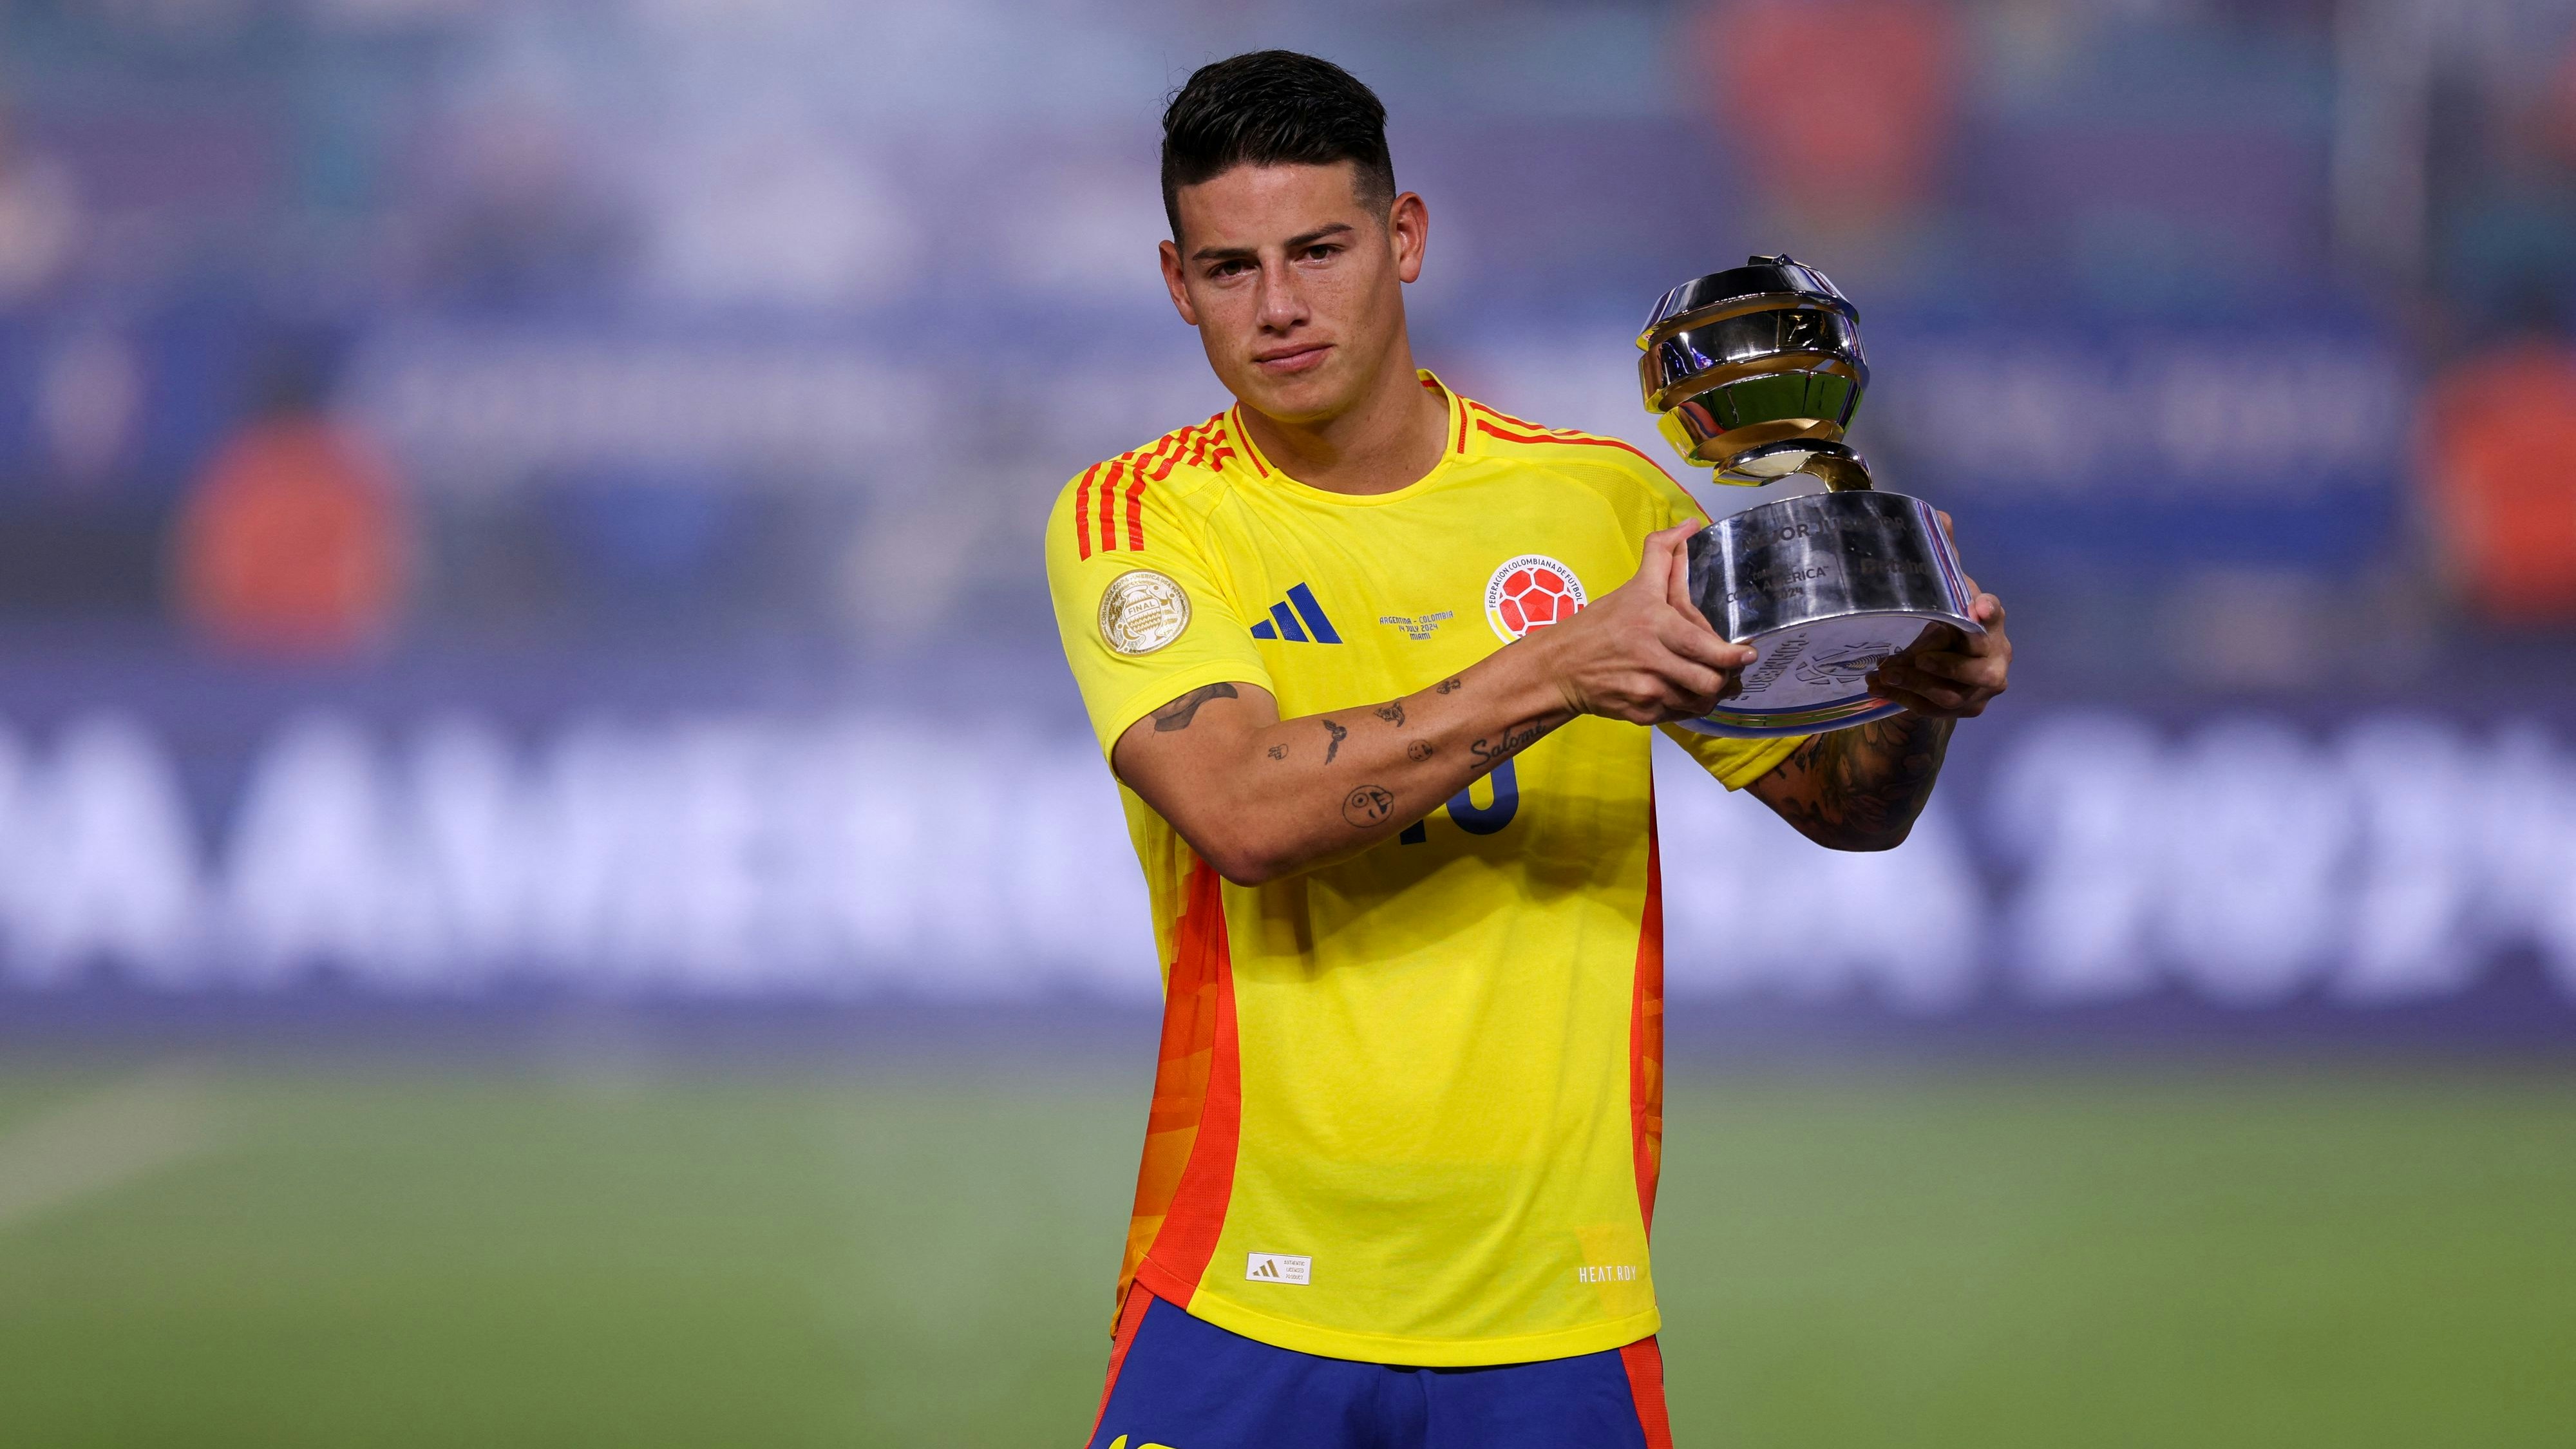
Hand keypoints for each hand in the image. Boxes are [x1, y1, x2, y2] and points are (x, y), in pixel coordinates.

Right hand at [1530, 520, 1755, 724]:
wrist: (1559, 667)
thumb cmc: (1599, 625)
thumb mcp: (1633, 587)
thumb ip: (1663, 555)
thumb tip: (1689, 525)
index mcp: (1654, 624)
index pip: (1704, 647)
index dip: (1732, 656)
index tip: (1748, 655)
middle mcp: (1652, 659)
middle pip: (1709, 681)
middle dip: (1725, 679)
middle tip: (1730, 671)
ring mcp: (1646, 690)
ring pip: (1698, 702)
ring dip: (1708, 694)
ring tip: (1708, 683)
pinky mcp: (1640, 714)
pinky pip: (1679, 715)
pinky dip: (1685, 706)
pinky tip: (1681, 692)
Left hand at [1867, 511, 2009, 717]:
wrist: (1946, 666)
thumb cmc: (1947, 621)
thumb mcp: (1943, 591)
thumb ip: (1942, 557)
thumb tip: (1940, 515)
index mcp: (1991, 623)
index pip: (1995, 615)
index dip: (1987, 612)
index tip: (1977, 608)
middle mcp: (1995, 659)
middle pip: (1974, 669)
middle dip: (1938, 665)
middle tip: (1908, 657)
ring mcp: (1981, 689)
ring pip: (1948, 694)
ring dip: (1912, 683)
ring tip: (1881, 670)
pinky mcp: (1964, 709)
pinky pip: (1931, 709)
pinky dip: (1901, 697)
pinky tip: (1876, 686)